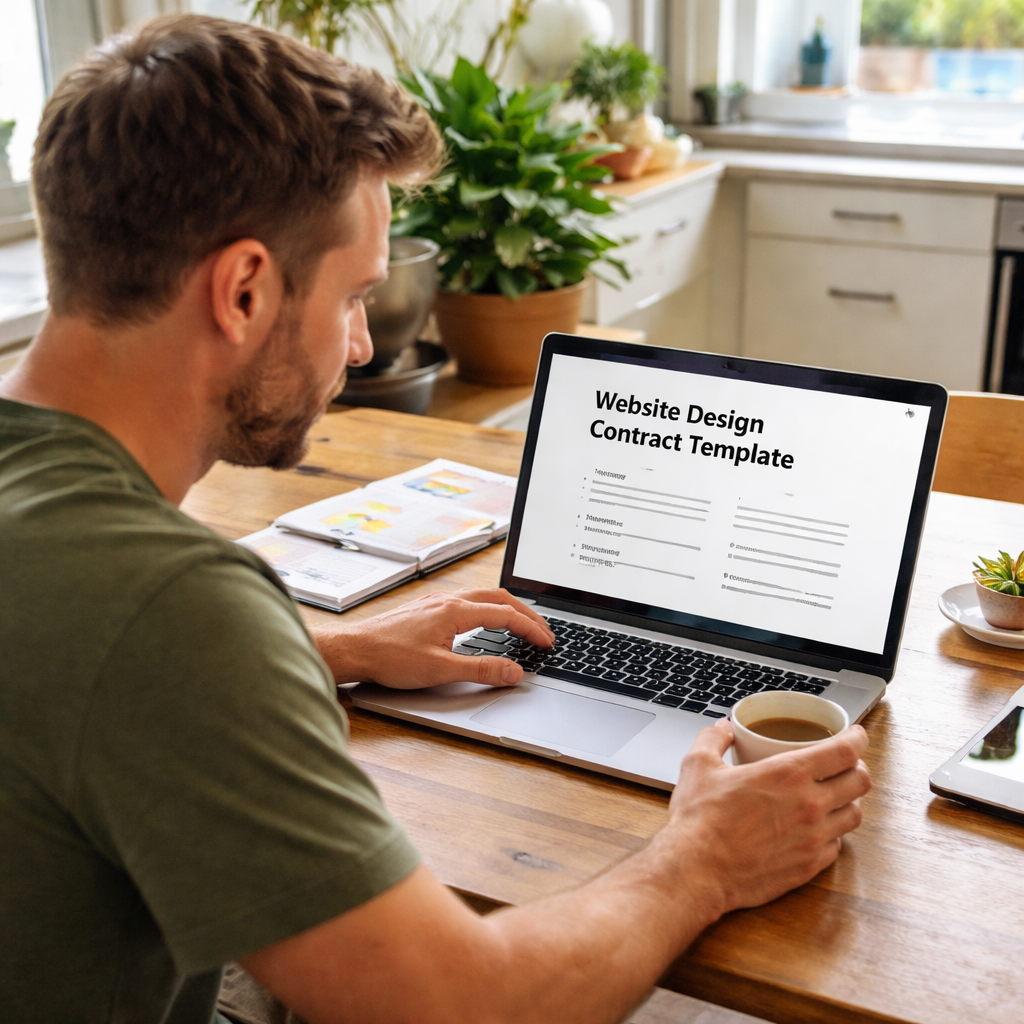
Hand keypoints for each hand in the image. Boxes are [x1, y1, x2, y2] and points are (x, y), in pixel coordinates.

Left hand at [308, 588, 553, 689]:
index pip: (505, 615)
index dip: (531, 629)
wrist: (354, 649)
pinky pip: (468, 602)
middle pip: (499, 598)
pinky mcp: (427, 609)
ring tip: (522, 625)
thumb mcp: (440, 670)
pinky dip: (488, 610)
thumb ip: (481, 670)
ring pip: (483, 597)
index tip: (547, 642)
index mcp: (455, 611)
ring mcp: (436, 603)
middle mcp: (448, 600)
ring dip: (508, 609)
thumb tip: (514, 672)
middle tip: (543, 632)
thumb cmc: (389, 658)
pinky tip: (485, 624)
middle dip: (526, 614)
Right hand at [660, 719, 870, 917]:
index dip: (857, 738)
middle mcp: (810, 805)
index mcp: (789, 773)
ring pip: (855, 816)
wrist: (697, 869)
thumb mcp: (698, 765)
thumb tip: (722, 728)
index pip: (846, 751)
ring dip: (848, 802)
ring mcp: (813, 838)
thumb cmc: (699, 818)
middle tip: (843, 765)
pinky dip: (831, 834)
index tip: (855, 734)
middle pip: (861, 781)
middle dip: (857, 768)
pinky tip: (813, 829)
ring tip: (831, 797)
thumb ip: (713, 739)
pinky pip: (836, 846)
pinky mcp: (808, 867)